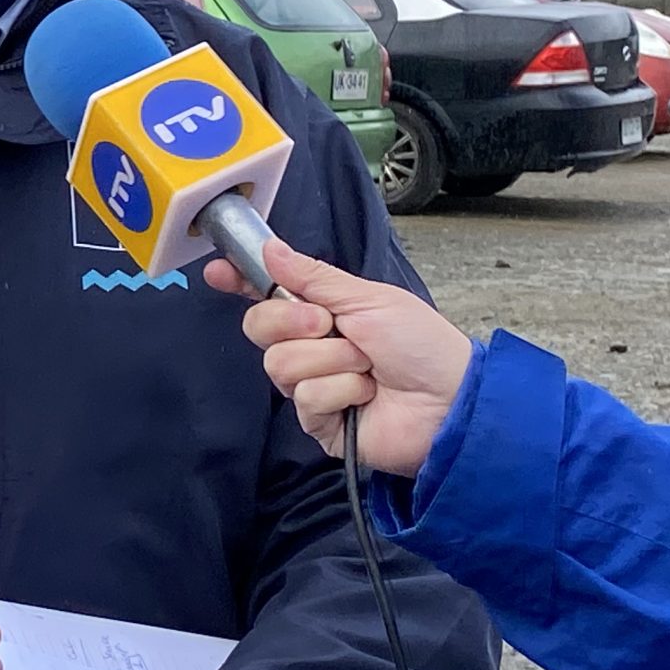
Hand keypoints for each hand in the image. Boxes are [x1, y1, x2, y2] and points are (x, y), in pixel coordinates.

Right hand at [204, 238, 472, 476]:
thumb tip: (269, 248)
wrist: (452, 401)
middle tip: (330, 325)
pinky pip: (305, 397)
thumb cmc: (421, 345)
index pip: (266, 294)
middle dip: (293, 321)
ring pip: (280, 364)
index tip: (218, 272)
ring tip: (366, 368)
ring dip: (331, 361)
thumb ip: (313, 276)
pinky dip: (341, 391)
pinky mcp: (318, 422)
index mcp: (320, 313)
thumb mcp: (369, 298)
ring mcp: (311, 385)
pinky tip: (367, 396)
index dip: (240, 281)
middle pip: (258, 327)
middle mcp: (309, 348)